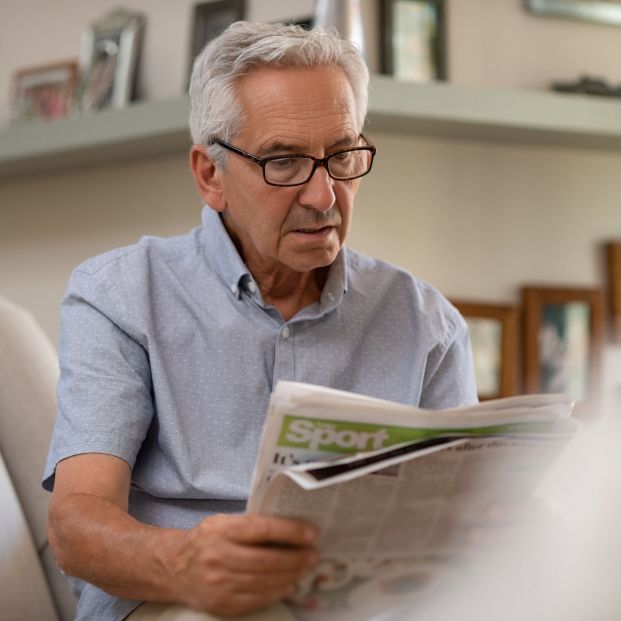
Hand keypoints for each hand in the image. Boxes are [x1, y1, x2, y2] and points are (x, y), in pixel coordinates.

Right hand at [169, 513, 318, 616]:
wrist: (174, 568)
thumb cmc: (207, 540)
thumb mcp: (224, 522)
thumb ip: (252, 524)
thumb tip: (292, 527)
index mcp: (221, 530)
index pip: (262, 529)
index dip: (291, 531)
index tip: (312, 533)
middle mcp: (218, 557)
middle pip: (267, 560)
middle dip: (296, 558)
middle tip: (313, 554)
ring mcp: (219, 584)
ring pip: (265, 582)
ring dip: (291, 575)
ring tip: (305, 568)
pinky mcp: (222, 604)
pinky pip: (257, 600)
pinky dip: (277, 592)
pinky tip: (289, 584)